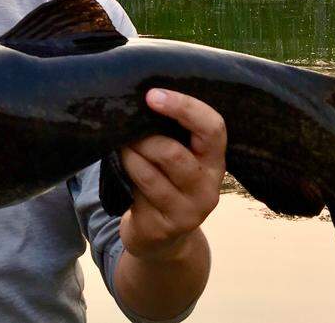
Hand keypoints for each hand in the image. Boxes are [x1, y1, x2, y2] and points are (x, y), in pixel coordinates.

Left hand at [118, 88, 225, 261]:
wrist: (161, 239)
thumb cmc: (166, 182)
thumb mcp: (180, 158)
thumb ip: (173, 133)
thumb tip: (144, 96)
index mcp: (215, 162)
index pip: (213, 128)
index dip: (184, 107)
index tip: (152, 95)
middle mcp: (208, 188)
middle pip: (174, 154)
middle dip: (143, 137)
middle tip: (126, 129)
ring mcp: (187, 212)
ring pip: (150, 172)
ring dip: (129, 154)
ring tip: (121, 146)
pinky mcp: (163, 227)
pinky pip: (138, 190)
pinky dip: (125, 171)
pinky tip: (119, 165)